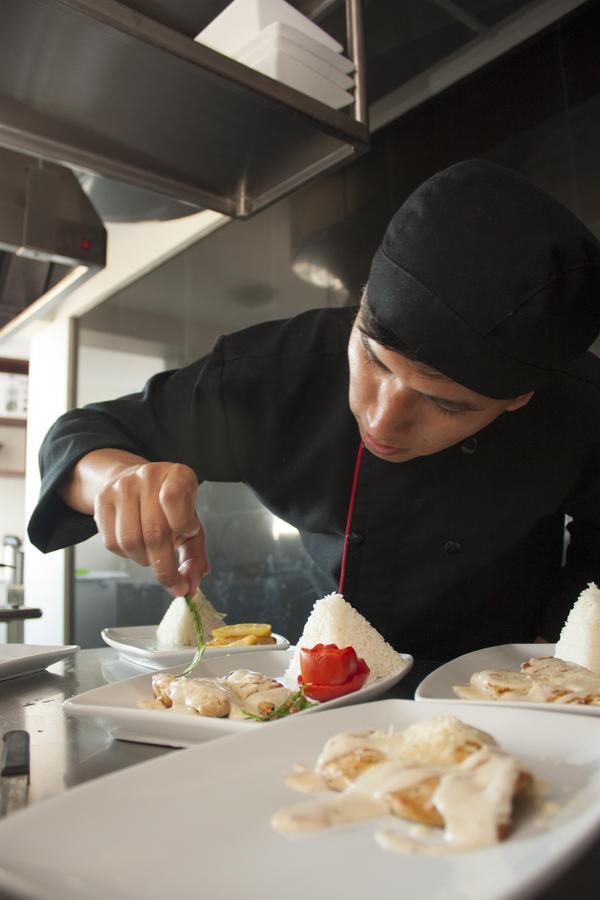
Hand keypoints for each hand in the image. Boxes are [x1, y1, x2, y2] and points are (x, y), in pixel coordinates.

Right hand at [93, 461, 208, 595]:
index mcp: (178, 475)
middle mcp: (148, 477)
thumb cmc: (170, 507)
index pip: (175, 498)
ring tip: (153, 554)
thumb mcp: (191, 523)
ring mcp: (122, 487)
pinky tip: (137, 547)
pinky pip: (111, 542)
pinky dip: (127, 555)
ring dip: (144, 560)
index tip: (189, 534)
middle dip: (165, 567)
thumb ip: (195, 555)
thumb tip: (191, 584)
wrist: (137, 483)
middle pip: (153, 532)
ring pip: (129, 541)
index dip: (183, 525)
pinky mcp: (102, 500)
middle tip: (174, 582)